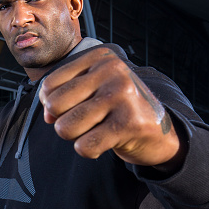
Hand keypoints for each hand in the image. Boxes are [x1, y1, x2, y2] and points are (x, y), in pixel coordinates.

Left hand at [38, 47, 184, 168]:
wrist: (160, 131)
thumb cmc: (116, 109)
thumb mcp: (91, 91)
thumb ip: (62, 98)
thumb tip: (48, 116)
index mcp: (99, 58)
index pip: (49, 85)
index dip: (50, 105)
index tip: (69, 110)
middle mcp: (112, 71)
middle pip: (55, 105)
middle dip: (62, 122)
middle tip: (84, 123)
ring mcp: (122, 95)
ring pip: (66, 127)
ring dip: (75, 138)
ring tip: (95, 131)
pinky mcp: (129, 123)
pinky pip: (85, 146)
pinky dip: (88, 150)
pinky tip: (105, 142)